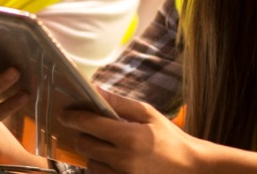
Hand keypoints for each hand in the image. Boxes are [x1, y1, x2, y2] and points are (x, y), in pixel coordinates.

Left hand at [62, 88, 217, 173]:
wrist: (191, 169)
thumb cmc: (170, 139)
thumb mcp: (149, 115)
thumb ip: (120, 103)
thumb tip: (95, 90)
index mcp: (130, 137)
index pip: (89, 124)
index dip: (73, 117)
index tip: (65, 114)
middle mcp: (123, 160)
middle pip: (84, 145)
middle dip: (84, 135)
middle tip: (92, 130)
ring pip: (90, 163)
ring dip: (94, 154)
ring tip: (110, 147)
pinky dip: (102, 168)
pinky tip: (114, 161)